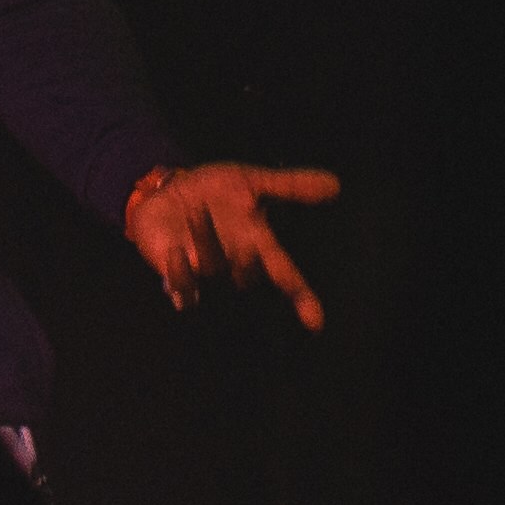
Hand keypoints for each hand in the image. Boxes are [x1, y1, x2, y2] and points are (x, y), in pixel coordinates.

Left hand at [124, 160, 339, 328]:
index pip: (285, 276)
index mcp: (256, 244)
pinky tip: (176, 252)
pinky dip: (180, 272)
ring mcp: (204, 272)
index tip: (316, 322)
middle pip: (249, 277)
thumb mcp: (251, 182)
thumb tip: (336, 183)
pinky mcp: (175, 274)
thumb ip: (290, 186)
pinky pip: (179, 286)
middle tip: (249, 243)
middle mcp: (233, 264)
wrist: (168, 191)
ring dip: (208, 245)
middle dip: (249, 264)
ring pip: (215, 274)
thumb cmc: (214, 193)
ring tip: (198, 212)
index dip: (301, 298)